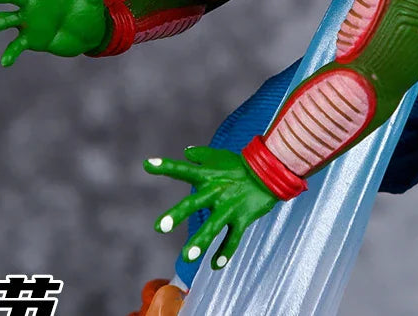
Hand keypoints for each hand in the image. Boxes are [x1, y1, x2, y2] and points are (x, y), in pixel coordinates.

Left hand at [144, 146, 278, 269]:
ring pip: (213, 226)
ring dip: (200, 242)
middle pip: (194, 203)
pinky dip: (225, 253)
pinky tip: (215, 265)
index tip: (147, 164)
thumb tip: (186, 153)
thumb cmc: (240, 164)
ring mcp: (229, 207)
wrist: (269, 171)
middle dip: (177, 215)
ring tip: (187, 257)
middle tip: (160, 226)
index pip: (183, 170)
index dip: (166, 166)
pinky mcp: (243, 218)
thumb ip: (201, 156)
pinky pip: (233, 239)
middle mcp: (216, 191)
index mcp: (208, 176)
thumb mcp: (219, 157)